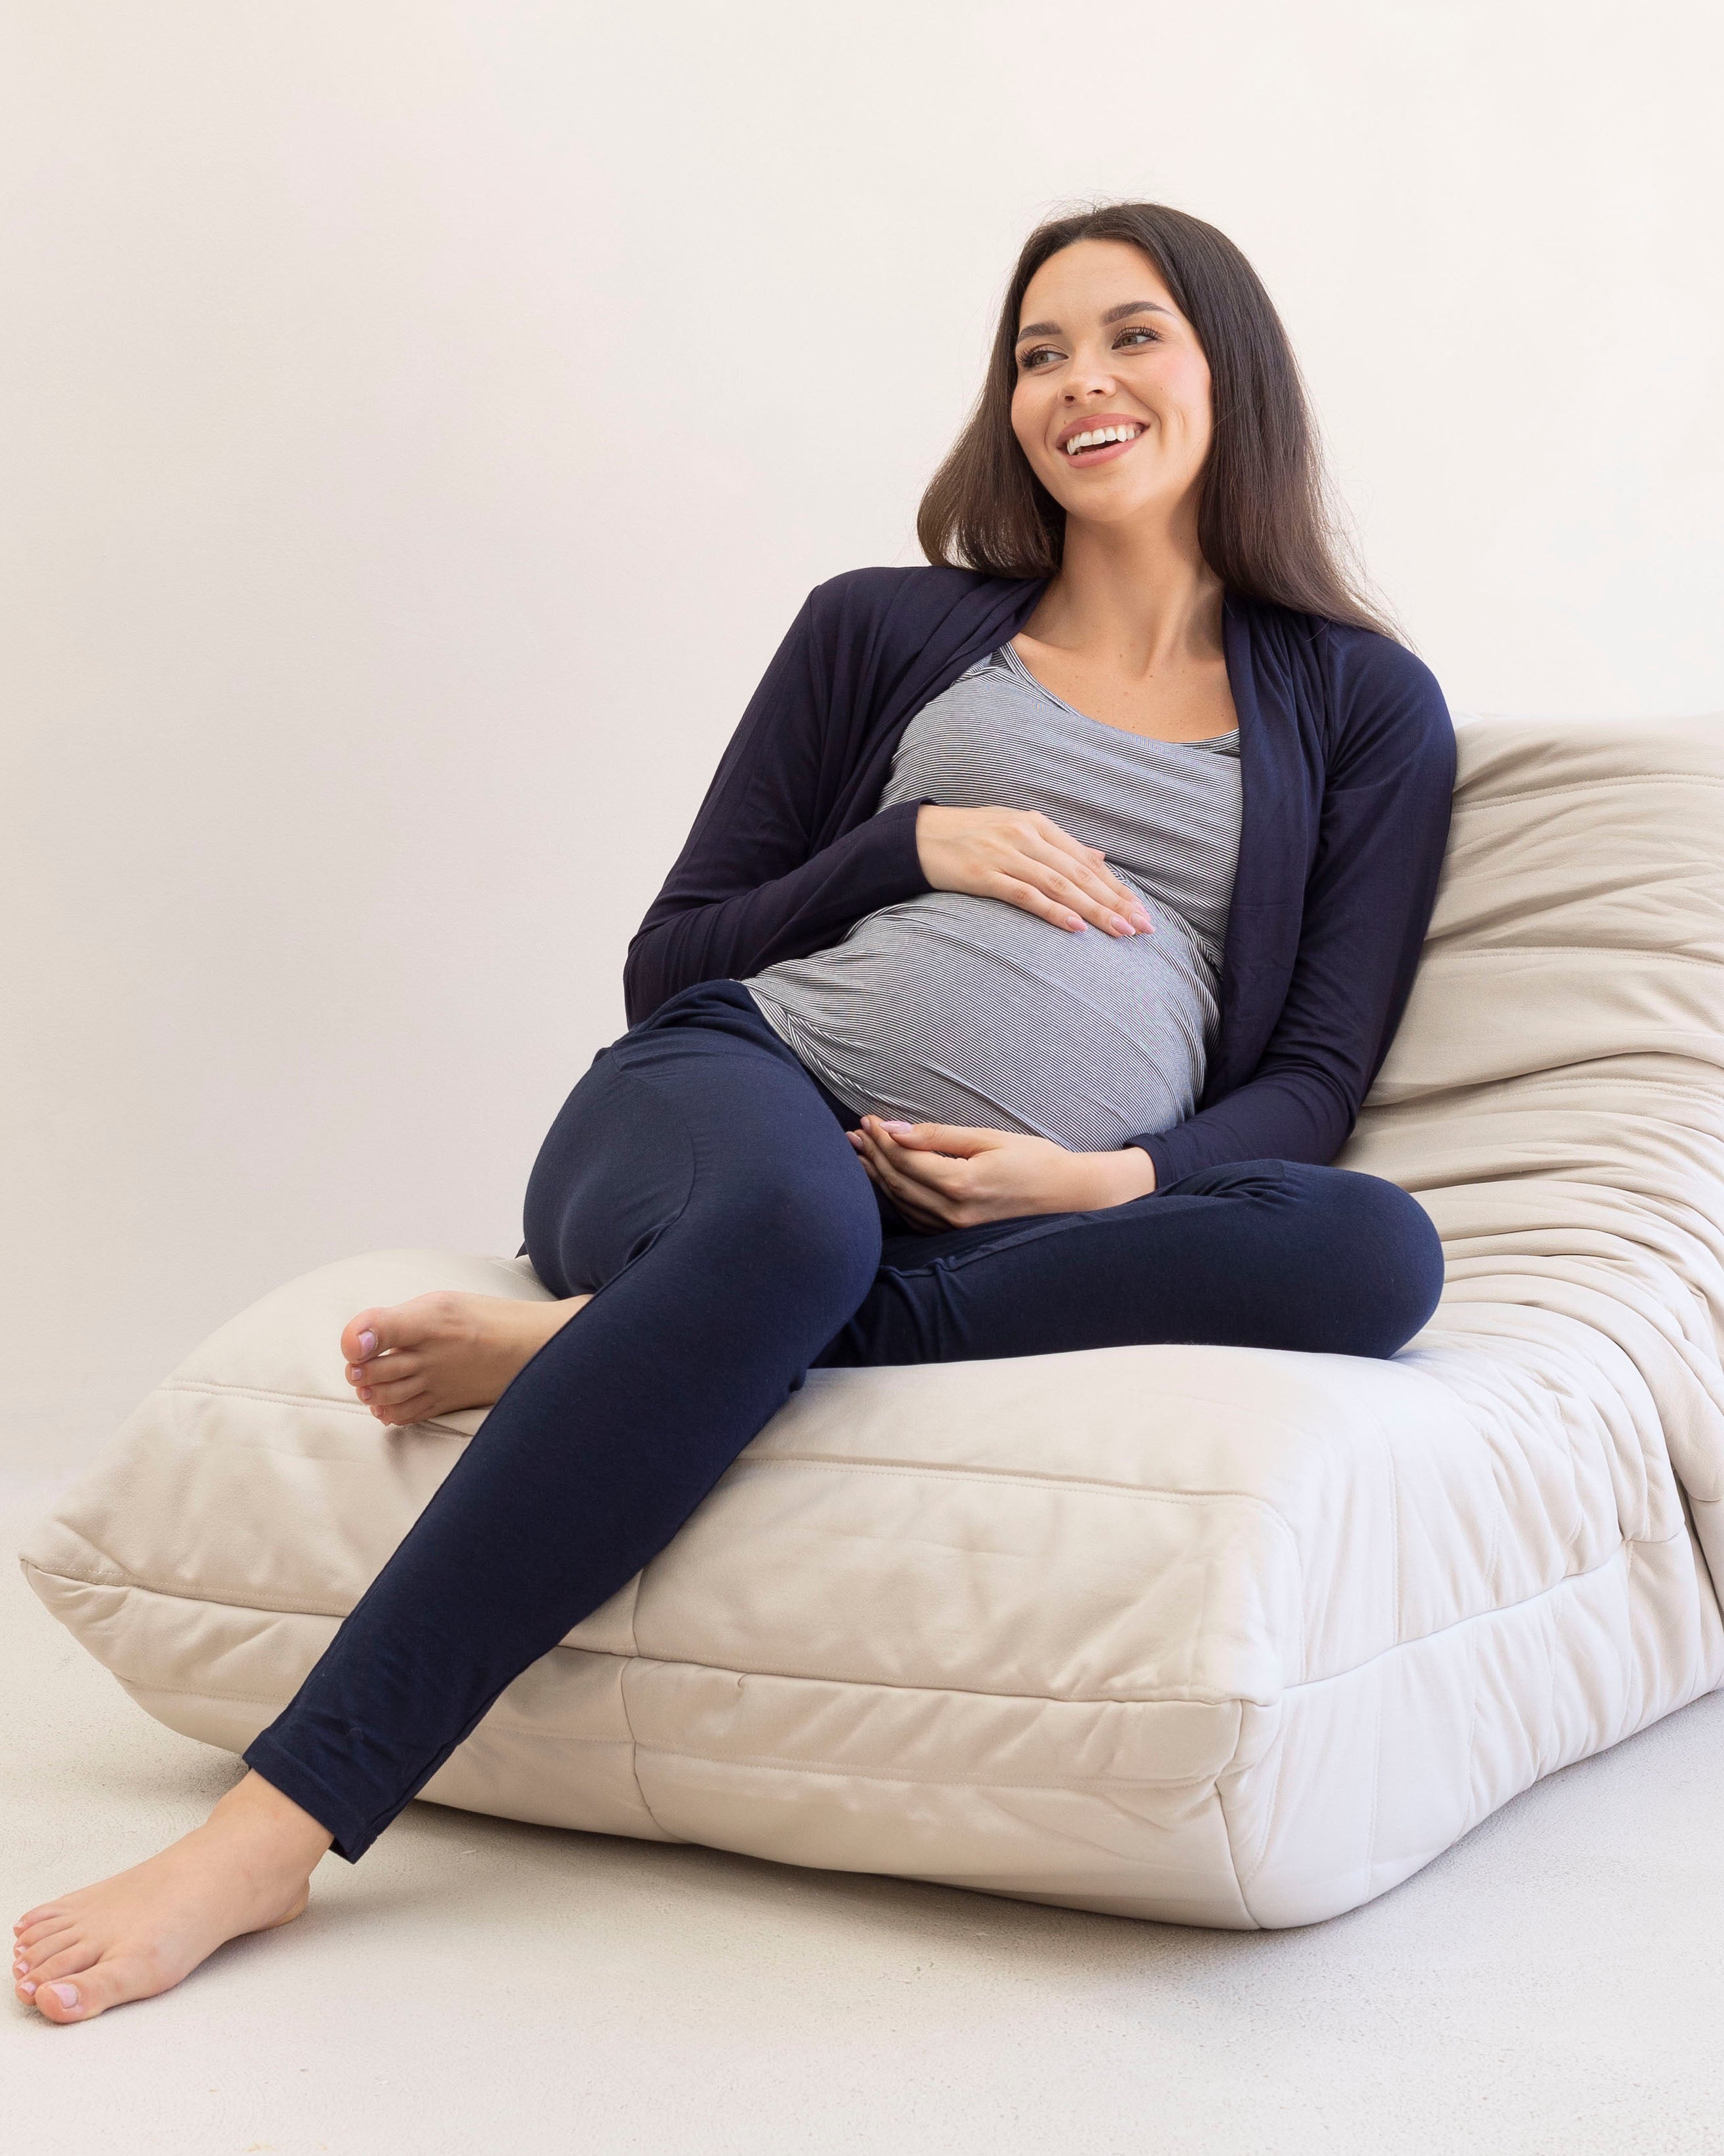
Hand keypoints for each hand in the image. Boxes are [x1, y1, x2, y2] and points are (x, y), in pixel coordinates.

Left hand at [848, 1116, 1156, 1231]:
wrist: (1066, 1194)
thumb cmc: (1031, 1158)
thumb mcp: (987, 1138)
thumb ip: (938, 1135)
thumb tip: (895, 1129)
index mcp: (961, 1183)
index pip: (904, 1159)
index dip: (881, 1138)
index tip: (869, 1119)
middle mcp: (952, 1211)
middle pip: (896, 1180)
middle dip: (872, 1154)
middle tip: (854, 1132)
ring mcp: (952, 1227)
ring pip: (899, 1199)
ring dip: (876, 1174)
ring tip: (859, 1151)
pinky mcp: (954, 1233)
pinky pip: (913, 1215)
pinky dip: (894, 1194)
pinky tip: (883, 1178)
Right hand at [915, 805, 1154, 938]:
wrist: (917, 837)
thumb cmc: (970, 836)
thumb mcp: (1017, 831)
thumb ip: (1059, 846)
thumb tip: (1099, 857)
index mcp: (1038, 824)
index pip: (1087, 861)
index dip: (1117, 888)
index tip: (1141, 912)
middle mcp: (1026, 835)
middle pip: (1080, 873)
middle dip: (1115, 902)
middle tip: (1142, 928)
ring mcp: (1005, 853)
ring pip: (1059, 884)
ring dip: (1094, 909)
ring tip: (1120, 931)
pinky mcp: (983, 874)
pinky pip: (1025, 894)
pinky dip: (1053, 910)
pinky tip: (1075, 926)